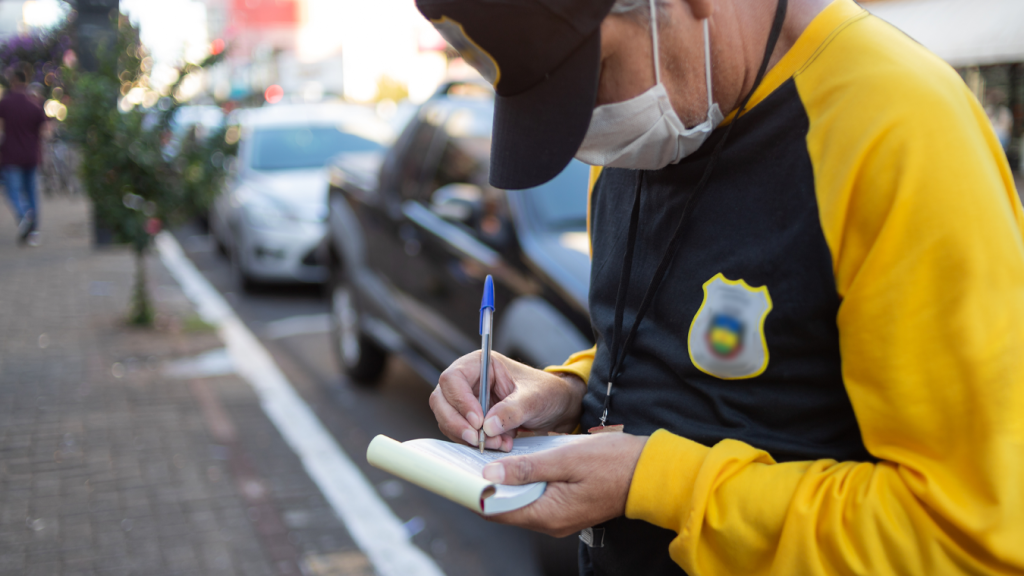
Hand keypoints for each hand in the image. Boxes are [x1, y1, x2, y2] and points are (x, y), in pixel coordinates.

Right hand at [430, 351, 586, 450]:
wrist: (556, 409)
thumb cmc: (547, 393)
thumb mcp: (534, 398)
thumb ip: (512, 410)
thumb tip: (487, 427)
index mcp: (480, 363)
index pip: (453, 379)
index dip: (460, 401)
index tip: (478, 421)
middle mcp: (468, 381)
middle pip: (442, 400)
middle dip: (457, 423)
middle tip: (477, 440)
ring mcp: (467, 401)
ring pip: (448, 420)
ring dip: (469, 437)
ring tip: (498, 443)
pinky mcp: (471, 420)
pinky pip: (461, 433)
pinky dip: (475, 443)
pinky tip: (499, 444)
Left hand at [481, 433, 648, 536]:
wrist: (650, 472)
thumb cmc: (614, 462)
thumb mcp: (566, 458)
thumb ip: (528, 467)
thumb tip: (491, 475)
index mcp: (549, 514)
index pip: (498, 510)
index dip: (475, 493)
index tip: (459, 474)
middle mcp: (551, 522)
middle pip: (506, 507)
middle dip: (487, 486)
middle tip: (471, 460)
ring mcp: (560, 516)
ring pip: (520, 501)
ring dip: (506, 482)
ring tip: (491, 457)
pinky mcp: (566, 506)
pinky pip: (536, 496)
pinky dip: (524, 481)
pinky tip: (518, 461)